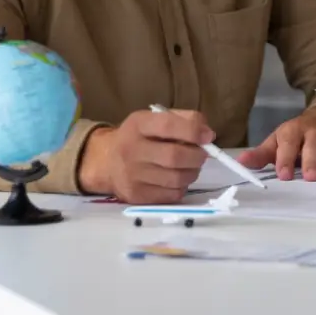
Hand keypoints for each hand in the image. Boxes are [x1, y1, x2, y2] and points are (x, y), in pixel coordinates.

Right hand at [78, 107, 210, 203]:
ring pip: (176, 179)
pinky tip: (176, 179)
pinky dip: (182, 187)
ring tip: (190, 167)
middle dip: (197, 156)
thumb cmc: (139, 137)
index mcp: (138, 125)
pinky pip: (171, 195)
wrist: (106, 161)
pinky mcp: (136, 196)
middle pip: (174, 156)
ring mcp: (132, 176)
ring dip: (192, 173)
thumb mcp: (155, 119)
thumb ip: (184, 119)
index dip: (193, 131)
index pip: (168, 125)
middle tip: (201, 155)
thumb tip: (208, 134)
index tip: (208, 137)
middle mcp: (131, 150)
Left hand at [239, 105, 315, 180]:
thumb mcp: (277, 141)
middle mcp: (313, 131)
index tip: (284, 175)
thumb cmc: (296, 135)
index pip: (288, 144)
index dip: (286, 159)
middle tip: (310, 177)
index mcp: (293, 130)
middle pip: (313, 145)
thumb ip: (261, 154)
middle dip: (312, 161)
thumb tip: (240, 162)